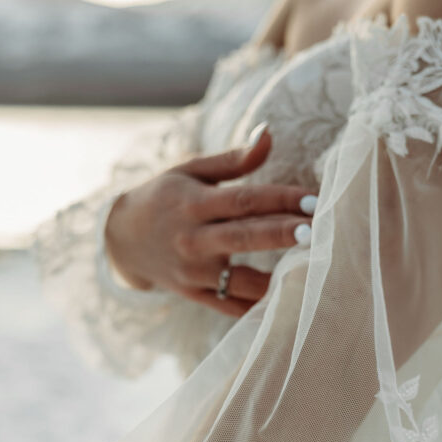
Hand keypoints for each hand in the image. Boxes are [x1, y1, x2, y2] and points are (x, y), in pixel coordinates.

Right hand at [104, 122, 316, 316]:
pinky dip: (259, 308)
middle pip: (245, 237)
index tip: (314, 199)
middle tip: (318, 232)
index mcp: (193, 204)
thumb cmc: (165, 198)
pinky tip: (290, 300)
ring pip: (243, 281)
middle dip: (284, 234)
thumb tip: (269, 133)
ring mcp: (193, 272)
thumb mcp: (190, 171)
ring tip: (313, 271)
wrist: (122, 241)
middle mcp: (193, 240)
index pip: (243, 200)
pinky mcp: (195, 295)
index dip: (280, 198)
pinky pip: (232, 306)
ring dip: (279, 279)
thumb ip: (233, 159)